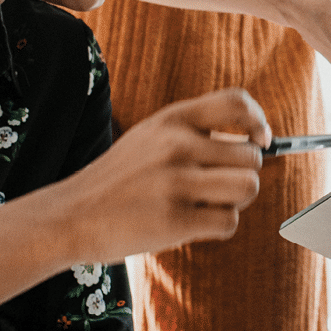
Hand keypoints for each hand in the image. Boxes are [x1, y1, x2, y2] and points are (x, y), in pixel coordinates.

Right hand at [0, 88, 269, 314]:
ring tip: (206, 205)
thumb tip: (254, 144)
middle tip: (215, 188)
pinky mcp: (175, 219)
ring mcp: (176, 181)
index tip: (260, 141)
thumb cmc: (119, 180)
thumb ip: (194, 133)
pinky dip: (218, 228)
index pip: (236, 102)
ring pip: (247, 188)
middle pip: (252, 158)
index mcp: (171, 119)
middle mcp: (176, 144)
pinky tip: (192, 225)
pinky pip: (229, 222)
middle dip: (242, 177)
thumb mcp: (150, 138)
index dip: (258, 121)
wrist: (70, 216)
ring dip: (235, 202)